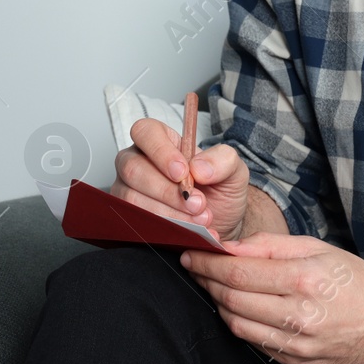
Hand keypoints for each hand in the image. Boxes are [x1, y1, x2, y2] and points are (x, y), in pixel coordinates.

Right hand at [109, 116, 251, 241]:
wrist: (220, 225)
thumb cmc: (220, 192)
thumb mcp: (234, 171)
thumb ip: (223, 160)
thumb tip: (198, 167)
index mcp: (161, 140)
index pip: (145, 132)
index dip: (160, 152)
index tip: (183, 173)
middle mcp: (138, 161)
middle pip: (133, 169)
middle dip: (167, 191)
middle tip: (198, 203)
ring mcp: (129, 189)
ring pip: (132, 198)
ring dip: (168, 213)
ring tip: (199, 219)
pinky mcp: (129, 216)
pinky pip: (135, 222)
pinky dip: (164, 229)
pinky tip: (188, 232)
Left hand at [179, 232, 363, 363]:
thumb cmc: (353, 280)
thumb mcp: (316, 248)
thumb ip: (270, 245)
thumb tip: (230, 246)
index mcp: (304, 280)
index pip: (238, 272)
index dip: (208, 263)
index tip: (193, 253)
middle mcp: (299, 315)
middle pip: (232, 298)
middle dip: (206, 280)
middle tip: (196, 267)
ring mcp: (297, 344)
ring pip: (237, 324)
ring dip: (219, 303)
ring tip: (215, 286)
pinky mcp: (296, 363)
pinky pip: (254, 343)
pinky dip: (239, 323)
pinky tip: (239, 308)